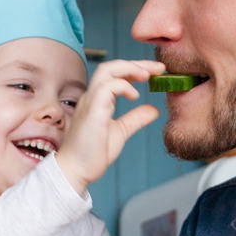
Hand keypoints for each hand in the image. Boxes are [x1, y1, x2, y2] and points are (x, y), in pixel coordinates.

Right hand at [56, 59, 164, 193]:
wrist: (76, 171)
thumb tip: (154, 109)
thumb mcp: (121, 131)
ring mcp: (90, 102)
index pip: (115, 73)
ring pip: (107, 70)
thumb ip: (135, 118)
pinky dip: (123, 86)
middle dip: (136, 63)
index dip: (136, 68)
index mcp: (97, 100)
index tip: (157, 72)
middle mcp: (92, 97)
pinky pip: (106, 88)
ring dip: (130, 69)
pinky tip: (135, 96)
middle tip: (158, 68)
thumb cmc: (92, 154)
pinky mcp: (92, 112)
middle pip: (111, 66)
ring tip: (148, 76)